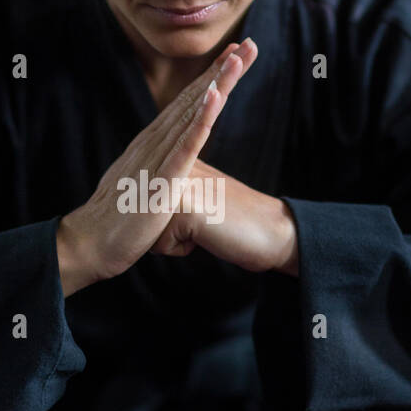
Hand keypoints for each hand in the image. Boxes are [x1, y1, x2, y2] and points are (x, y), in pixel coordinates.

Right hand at [56, 39, 258, 294]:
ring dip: (214, 86)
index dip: (210, 79)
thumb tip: (170, 175)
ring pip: (190, 115)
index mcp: (151, 145)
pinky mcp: (160, 181)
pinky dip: (200, 122)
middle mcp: (153, 143)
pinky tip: (214, 102)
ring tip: (235, 61)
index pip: (186, 106)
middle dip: (221, 71)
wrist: (88, 244)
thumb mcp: (143, 189)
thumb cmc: (116, 221)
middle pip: (193, 100)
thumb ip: (158, 175)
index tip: (233, 56)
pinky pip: (183, 148)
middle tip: (247, 44)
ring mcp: (156, 160)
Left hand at [148, 158, 298, 274]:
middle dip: (166, 232)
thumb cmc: (233, 223)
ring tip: (204, 226)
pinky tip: (207, 234)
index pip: (144, 202)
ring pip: (147, 231)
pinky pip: (160, 245)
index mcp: (176, 161)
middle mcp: (173, 165)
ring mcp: (177, 182)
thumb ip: (170, 192)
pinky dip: (182, 249)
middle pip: (141, 217)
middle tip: (202, 221)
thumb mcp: (196, 197)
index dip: (165, 219)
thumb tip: (138, 205)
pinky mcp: (183, 205)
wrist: (272, 232)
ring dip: (173, 240)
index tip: (191, 212)